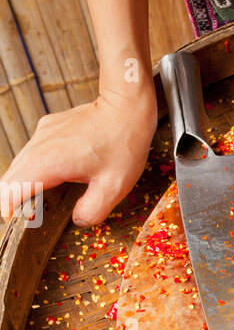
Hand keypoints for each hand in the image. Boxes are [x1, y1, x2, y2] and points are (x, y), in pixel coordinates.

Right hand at [0, 84, 155, 227]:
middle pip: (10, 178)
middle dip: (14, 199)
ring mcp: (42, 134)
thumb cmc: (123, 143)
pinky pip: (33, 152)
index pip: (11, 189)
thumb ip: (92, 210)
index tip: (15, 222)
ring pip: (20, 164)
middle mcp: (39, 145)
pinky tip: (56, 176)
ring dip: (25, 183)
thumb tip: (78, 220)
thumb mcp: (114, 187)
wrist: (126, 107)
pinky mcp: (49, 128)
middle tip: (31, 216)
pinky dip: (36, 168)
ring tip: (43, 200)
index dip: (8, 209)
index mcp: (49, 162)